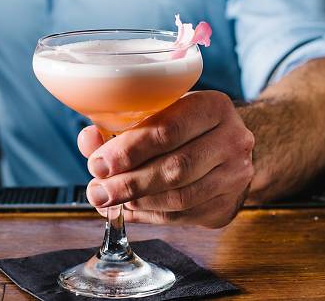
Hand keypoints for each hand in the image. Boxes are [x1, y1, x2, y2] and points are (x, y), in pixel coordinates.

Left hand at [78, 91, 254, 227]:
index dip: (129, 150)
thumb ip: (120, 125)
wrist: (226, 145)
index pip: (168, 130)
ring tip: (109, 200)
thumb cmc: (184, 124)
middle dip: (129, 183)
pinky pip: (183, 216)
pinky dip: (149, 215)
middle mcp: (232, 140)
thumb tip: (89, 140)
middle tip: (98, 190)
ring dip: (137, 202)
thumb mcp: (157, 111)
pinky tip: (128, 210)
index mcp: (212, 107)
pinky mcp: (228, 205)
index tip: (98, 163)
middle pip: (175, 168)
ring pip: (180, 198)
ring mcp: (235, 176)